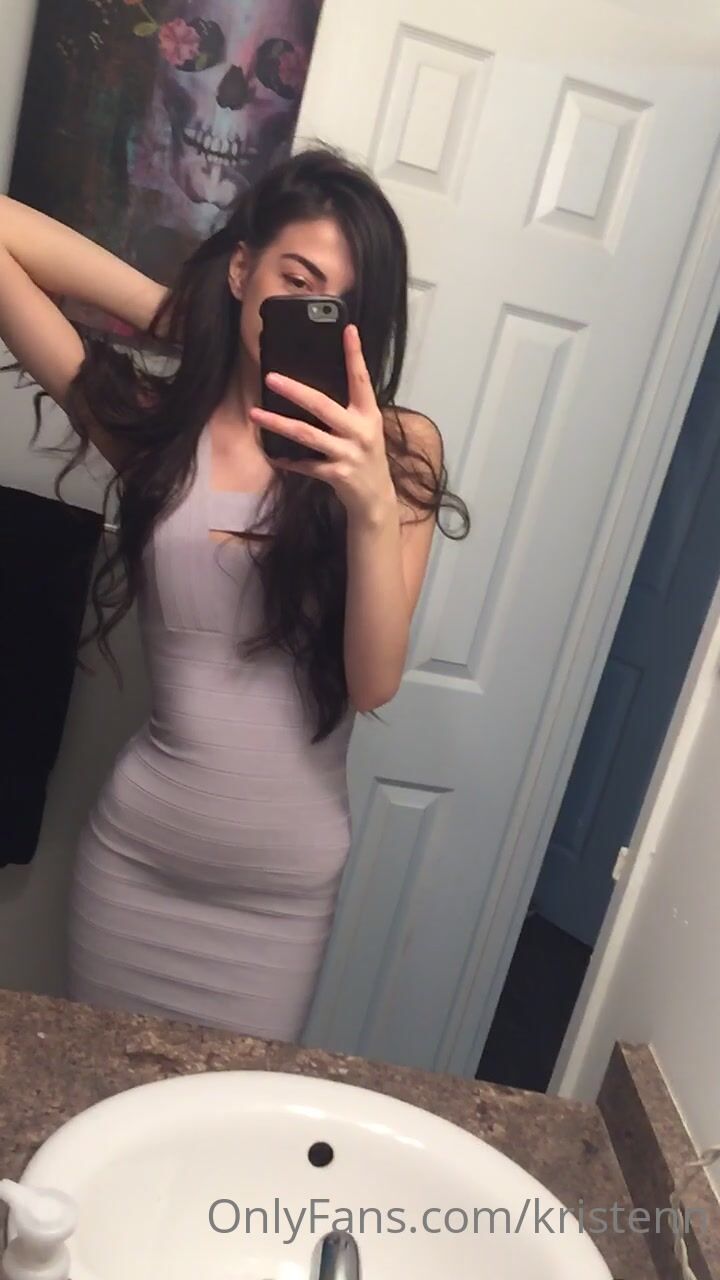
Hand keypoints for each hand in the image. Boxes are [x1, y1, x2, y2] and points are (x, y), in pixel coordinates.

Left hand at [249, 324, 396, 524]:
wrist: (375, 498)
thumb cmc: (365, 456)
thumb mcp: (364, 428)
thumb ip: (348, 408)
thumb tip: (314, 386)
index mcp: (369, 414)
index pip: (361, 379)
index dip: (355, 354)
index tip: (347, 330)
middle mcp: (360, 431)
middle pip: (323, 405)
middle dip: (295, 390)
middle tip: (270, 377)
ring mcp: (349, 454)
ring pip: (306, 434)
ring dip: (277, 423)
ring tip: (254, 414)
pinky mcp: (337, 474)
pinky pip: (305, 465)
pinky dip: (287, 459)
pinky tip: (271, 453)